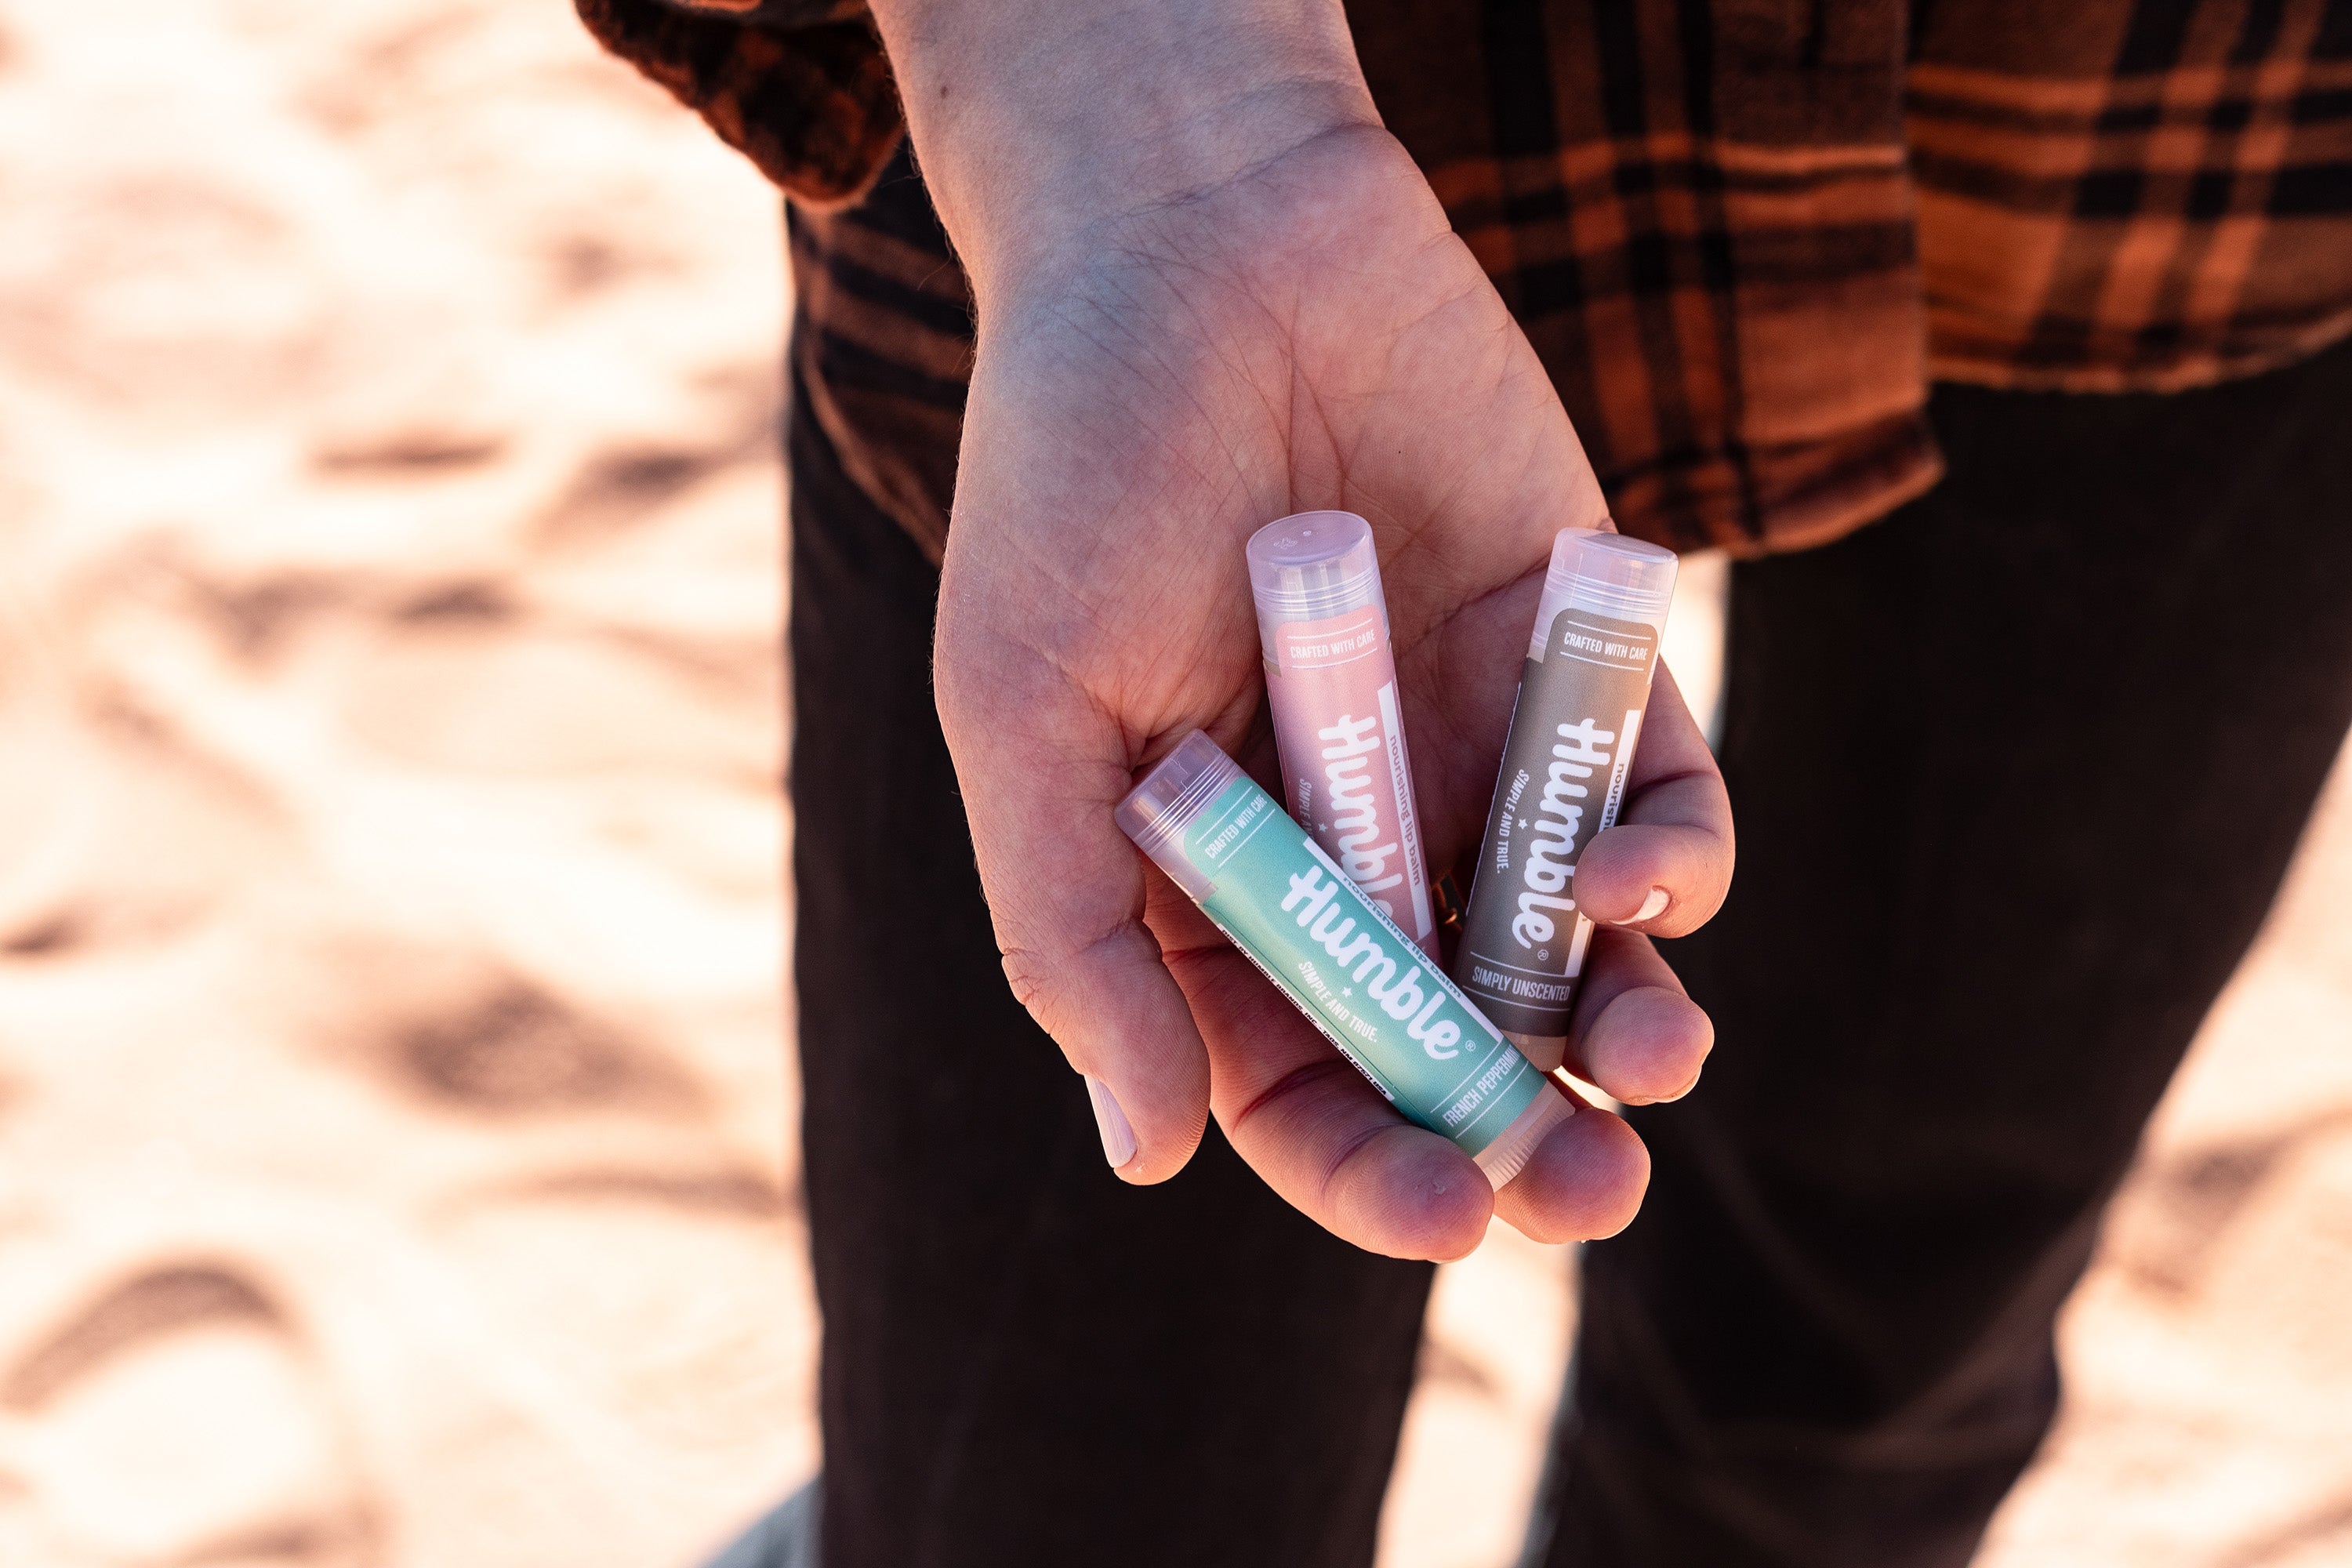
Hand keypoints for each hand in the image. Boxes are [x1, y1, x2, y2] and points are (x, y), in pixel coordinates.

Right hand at [888, 3, 1733, 1258]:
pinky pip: (1655, 801)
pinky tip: (1650, 880)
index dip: (1367, 1162)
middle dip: (1526, 1134)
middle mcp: (1348, 844)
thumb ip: (1076, 935)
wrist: (1200, 236)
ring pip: (1577, 953)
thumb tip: (1147, 1156)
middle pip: (1456, 1042)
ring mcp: (1470, 758)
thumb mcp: (1025, 712)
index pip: (1295, 1076)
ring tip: (1656, 1060)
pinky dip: (1675, 860)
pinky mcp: (1581, 664)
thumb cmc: (1074, 470)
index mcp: (1204, 884)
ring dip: (1632, 1029)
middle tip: (1586, 1192)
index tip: (1445, 1214)